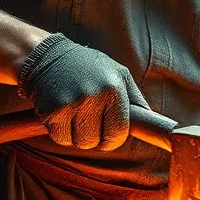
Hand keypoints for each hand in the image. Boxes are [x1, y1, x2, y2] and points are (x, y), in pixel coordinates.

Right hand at [18, 33, 148, 150]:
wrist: (48, 56)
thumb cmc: (89, 67)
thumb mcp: (118, 74)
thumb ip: (135, 100)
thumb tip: (151, 123)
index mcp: (114, 88)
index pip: (119, 133)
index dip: (113, 139)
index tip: (107, 133)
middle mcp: (94, 96)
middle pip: (96, 142)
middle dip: (92, 136)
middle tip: (87, 118)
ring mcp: (71, 103)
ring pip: (78, 143)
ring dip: (75, 135)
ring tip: (73, 113)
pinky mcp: (51, 110)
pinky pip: (60, 138)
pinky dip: (59, 131)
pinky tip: (60, 112)